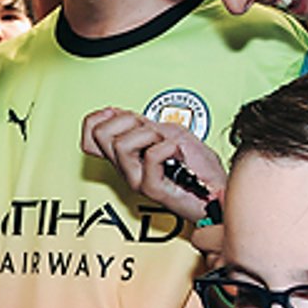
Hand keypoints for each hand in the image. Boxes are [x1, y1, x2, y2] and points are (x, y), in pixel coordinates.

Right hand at [82, 107, 225, 224]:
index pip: (89, 135)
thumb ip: (143, 124)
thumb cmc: (199, 169)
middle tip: (152, 133)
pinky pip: (152, 155)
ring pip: (123, 144)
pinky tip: (177, 155)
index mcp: (127, 156)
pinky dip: (170, 147)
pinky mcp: (151, 188)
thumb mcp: (169, 133)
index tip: (121, 116)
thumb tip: (120, 115)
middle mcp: (127, 169)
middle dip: (130, 121)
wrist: (218, 192)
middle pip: (101, 135)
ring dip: (152, 135)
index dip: (99, 119)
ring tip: (168, 146)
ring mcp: (137, 179)